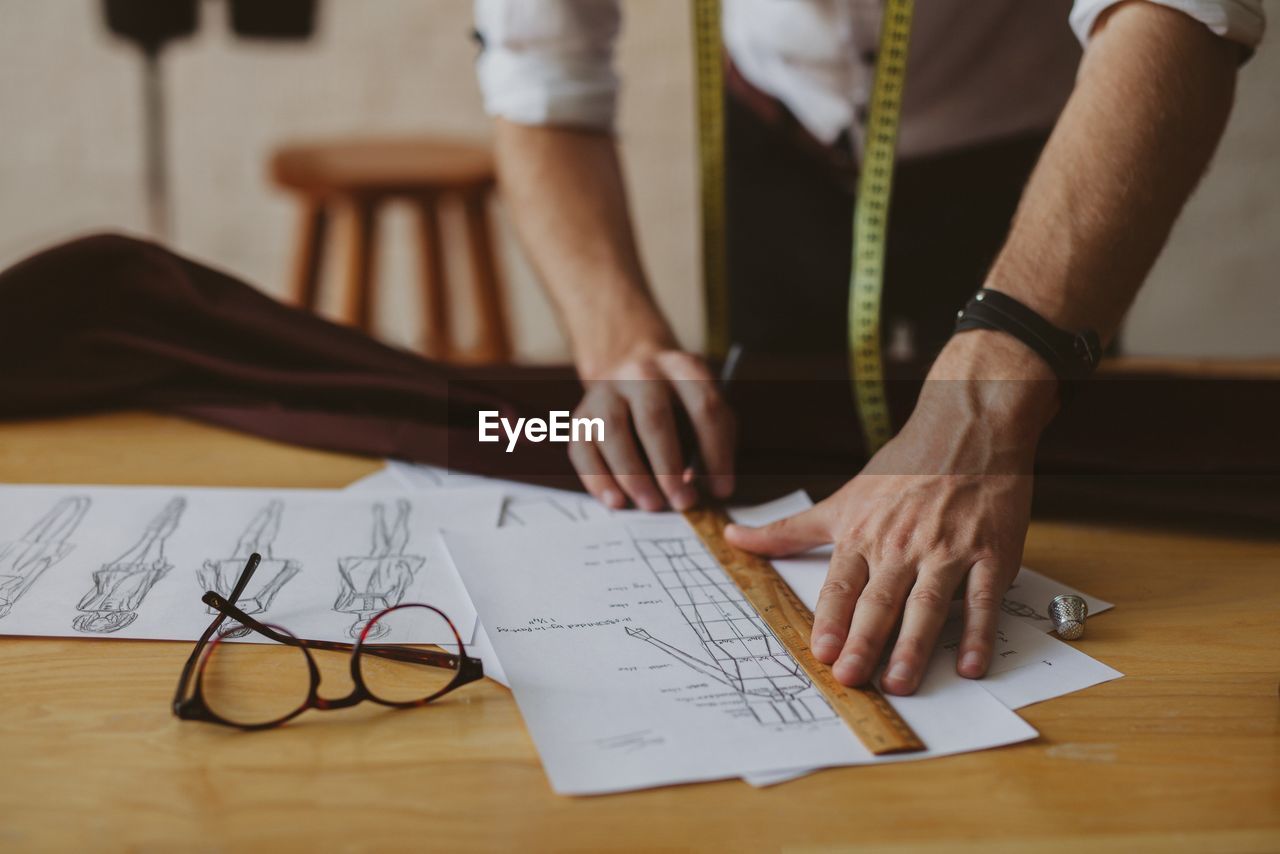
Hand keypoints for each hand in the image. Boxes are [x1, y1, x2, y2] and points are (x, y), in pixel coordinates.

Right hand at [570, 347, 734, 511]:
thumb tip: (703, 487)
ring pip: (613, 431)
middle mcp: (640, 373)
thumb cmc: (677, 401)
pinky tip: (617, 502)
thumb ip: (712, 440)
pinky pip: (583, 449)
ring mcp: (604, 391)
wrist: (628, 369)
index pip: (704, 407)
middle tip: (683, 502)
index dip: (716, 451)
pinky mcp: (580, 415)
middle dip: (669, 467)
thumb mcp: (703, 403)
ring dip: (633, 475)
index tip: (722, 489)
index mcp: (681, 367)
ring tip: (652, 505)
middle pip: (654, 418)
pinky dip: (598, 479)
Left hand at [724, 331, 1057, 694]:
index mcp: (864, 534)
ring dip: (914, 646)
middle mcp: (902, 545)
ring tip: (900, 683)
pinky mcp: (990, 554)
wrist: (969, 428)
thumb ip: (790, 529)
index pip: (842, 584)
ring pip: (928, 605)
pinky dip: (979, 634)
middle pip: (880, 600)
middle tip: (851, 678)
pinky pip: (983, 600)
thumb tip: (733, 537)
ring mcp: (948, 550)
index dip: (830, 619)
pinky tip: (972, 667)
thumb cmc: (904, 467)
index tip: (820, 652)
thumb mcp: (843, 498)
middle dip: (864, 641)